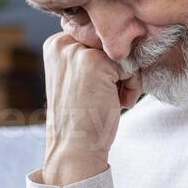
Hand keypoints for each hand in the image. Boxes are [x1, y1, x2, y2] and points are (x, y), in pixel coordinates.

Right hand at [40, 32, 142, 186]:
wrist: (75, 147)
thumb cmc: (81, 117)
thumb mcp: (77, 77)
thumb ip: (90, 55)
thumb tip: (126, 39)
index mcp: (55, 44)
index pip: (98, 39)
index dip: (105, 64)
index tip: (94, 88)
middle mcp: (63, 43)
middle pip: (111, 44)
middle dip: (116, 70)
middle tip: (104, 95)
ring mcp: (79, 52)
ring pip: (123, 55)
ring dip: (125, 80)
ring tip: (110, 100)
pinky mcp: (97, 63)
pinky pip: (131, 67)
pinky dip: (132, 87)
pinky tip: (116, 103)